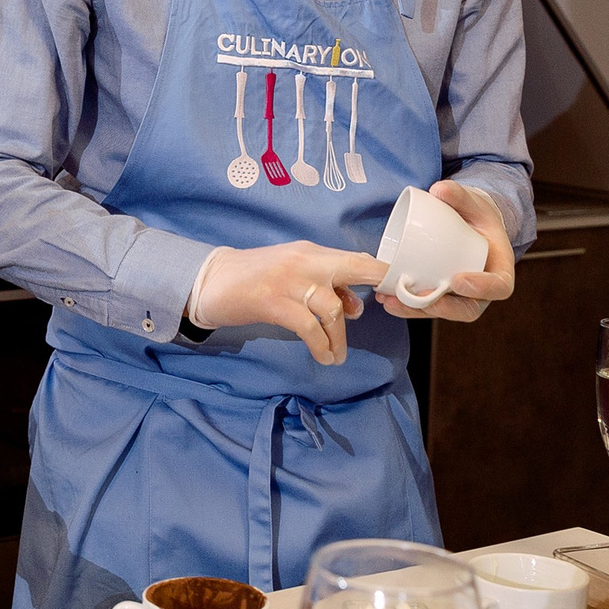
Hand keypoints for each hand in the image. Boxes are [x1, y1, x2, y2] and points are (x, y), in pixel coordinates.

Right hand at [191, 241, 388, 363]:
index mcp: (310, 252)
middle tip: (390, 306)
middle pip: (353, 268)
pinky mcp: (273, 302)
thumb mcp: (292, 274)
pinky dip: (321, 346)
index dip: (381, 270)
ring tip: (338, 354)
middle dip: (377, 285)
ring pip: (331, 308)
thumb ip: (324, 284)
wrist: (211, 281)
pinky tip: (324, 356)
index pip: (354, 257)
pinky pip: (309, 328)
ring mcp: (288, 281)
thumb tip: (356, 304)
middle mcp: (303, 261)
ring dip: (340, 337)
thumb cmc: (254, 279)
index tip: (398, 287)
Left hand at [375, 181, 516, 321]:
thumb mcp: (473, 203)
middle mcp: (483, 291)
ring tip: (392, 300)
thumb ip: (460, 195)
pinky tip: (386, 299)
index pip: (499, 286)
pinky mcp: (441, 297)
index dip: (481, 288)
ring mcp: (461, 298)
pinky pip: (426, 307)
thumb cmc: (476, 217)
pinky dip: (406, 306)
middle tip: (419, 296)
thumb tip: (439, 189)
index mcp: (500, 269)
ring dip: (416, 310)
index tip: (457, 280)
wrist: (469, 227)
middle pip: (468, 309)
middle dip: (443, 307)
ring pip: (443, 312)